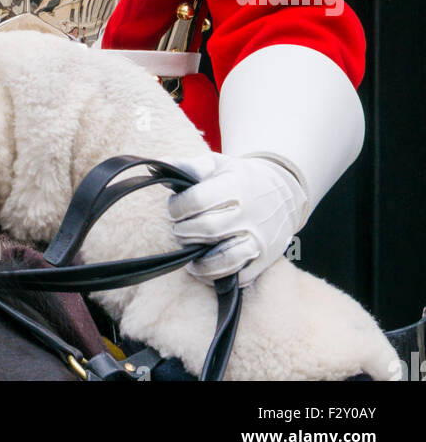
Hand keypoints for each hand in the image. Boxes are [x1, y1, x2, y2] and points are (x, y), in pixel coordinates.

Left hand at [167, 153, 307, 286]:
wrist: (284, 192)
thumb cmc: (241, 178)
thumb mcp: (218, 164)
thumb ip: (188, 166)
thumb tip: (157, 166)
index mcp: (235, 186)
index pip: (198, 200)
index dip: (178, 207)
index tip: (174, 208)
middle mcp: (249, 214)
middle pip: (208, 229)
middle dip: (184, 232)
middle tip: (179, 229)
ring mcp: (259, 239)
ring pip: (225, 259)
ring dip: (200, 262)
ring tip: (190, 254)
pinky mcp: (265, 259)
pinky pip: (239, 277)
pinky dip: (218, 277)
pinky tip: (206, 268)